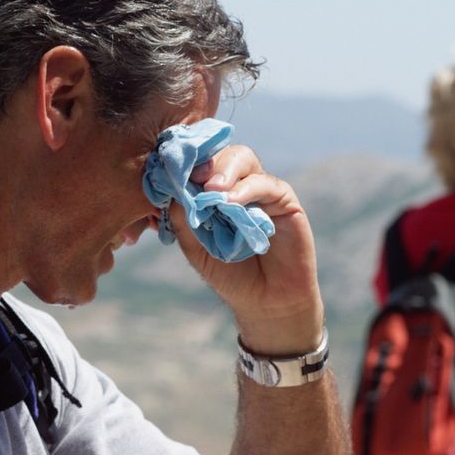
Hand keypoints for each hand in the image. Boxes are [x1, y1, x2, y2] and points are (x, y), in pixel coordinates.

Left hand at [168, 145, 322, 354]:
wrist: (264, 301)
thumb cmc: (229, 274)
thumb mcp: (196, 248)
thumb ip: (183, 219)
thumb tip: (170, 189)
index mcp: (215, 192)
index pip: (200, 163)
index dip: (187, 161)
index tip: (170, 168)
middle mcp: (238, 184)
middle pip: (220, 153)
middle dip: (204, 162)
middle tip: (193, 177)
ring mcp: (261, 189)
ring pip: (243, 159)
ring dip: (223, 170)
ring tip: (210, 190)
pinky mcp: (284, 199)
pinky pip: (265, 183)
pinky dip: (245, 189)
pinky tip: (231, 202)